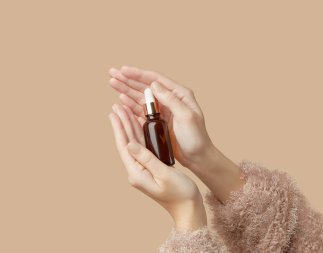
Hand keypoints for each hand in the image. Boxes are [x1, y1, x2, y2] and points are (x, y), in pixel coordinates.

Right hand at [108, 66, 243, 202]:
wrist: (197, 157)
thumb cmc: (196, 137)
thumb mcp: (186, 116)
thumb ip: (170, 100)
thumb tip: (153, 85)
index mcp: (179, 94)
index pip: (156, 80)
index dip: (138, 74)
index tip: (123, 70)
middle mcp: (170, 100)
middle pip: (145, 87)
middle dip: (128, 80)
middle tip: (112, 73)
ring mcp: (162, 111)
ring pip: (141, 97)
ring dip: (126, 90)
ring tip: (112, 83)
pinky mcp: (157, 122)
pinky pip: (141, 111)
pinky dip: (130, 105)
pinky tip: (121, 99)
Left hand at [108, 104, 206, 230]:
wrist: (188, 209)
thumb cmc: (180, 194)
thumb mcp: (164, 175)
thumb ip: (147, 159)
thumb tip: (130, 144)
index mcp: (137, 174)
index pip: (125, 146)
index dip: (119, 128)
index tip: (115, 112)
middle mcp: (137, 172)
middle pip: (126, 143)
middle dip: (122, 124)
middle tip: (117, 106)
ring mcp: (143, 171)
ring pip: (134, 144)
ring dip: (129, 127)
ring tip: (123, 112)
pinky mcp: (150, 169)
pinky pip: (142, 148)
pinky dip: (139, 135)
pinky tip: (138, 126)